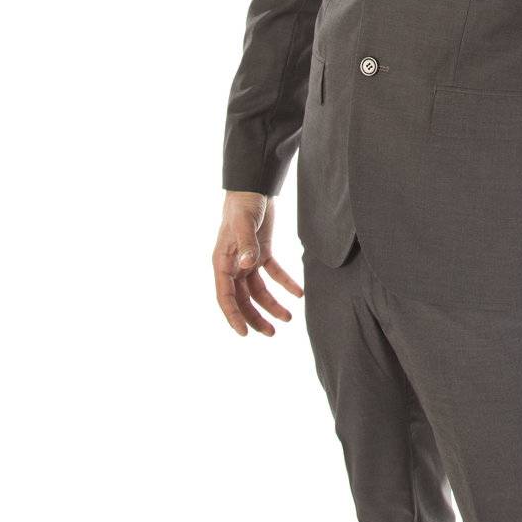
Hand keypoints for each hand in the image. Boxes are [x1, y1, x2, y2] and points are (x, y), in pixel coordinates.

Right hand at [213, 191, 302, 336]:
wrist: (253, 187)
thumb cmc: (242, 205)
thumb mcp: (243, 224)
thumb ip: (246, 245)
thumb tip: (247, 266)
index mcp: (223, 262)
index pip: (225, 296)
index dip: (234, 316)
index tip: (244, 334)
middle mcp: (233, 265)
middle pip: (242, 299)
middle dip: (255, 317)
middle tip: (271, 333)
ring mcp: (247, 259)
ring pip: (258, 290)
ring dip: (272, 304)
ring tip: (288, 318)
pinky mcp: (262, 252)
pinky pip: (273, 274)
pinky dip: (285, 283)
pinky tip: (298, 293)